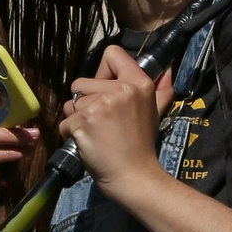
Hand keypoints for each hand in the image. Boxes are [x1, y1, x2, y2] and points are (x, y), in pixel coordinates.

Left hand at [60, 46, 174, 202]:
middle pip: (81, 82)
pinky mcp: (83, 122)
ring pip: (70, 103)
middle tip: (102, 122)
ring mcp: (100, 106)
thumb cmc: (142, 145)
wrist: (134, 176)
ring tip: (95, 133)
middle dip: (85, 102)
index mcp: (138, 83)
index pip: (111, 54)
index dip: (102, 71)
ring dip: (76, 119)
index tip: (105, 88)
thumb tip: (166, 69)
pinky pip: (64, 121)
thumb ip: (162, 89)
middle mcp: (120, 90)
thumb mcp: (156, 112)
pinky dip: (70, 134)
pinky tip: (87, 143)